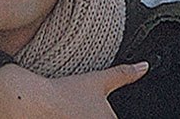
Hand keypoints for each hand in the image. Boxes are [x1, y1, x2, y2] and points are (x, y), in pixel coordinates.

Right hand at [0, 62, 148, 118]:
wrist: (35, 101)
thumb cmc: (66, 93)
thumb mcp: (100, 80)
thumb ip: (124, 74)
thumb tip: (144, 67)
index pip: (114, 117)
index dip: (106, 112)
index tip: (92, 106)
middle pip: (103, 118)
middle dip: (93, 112)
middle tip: (81, 106)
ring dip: (82, 115)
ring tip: (73, 109)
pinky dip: (73, 117)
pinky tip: (65, 113)